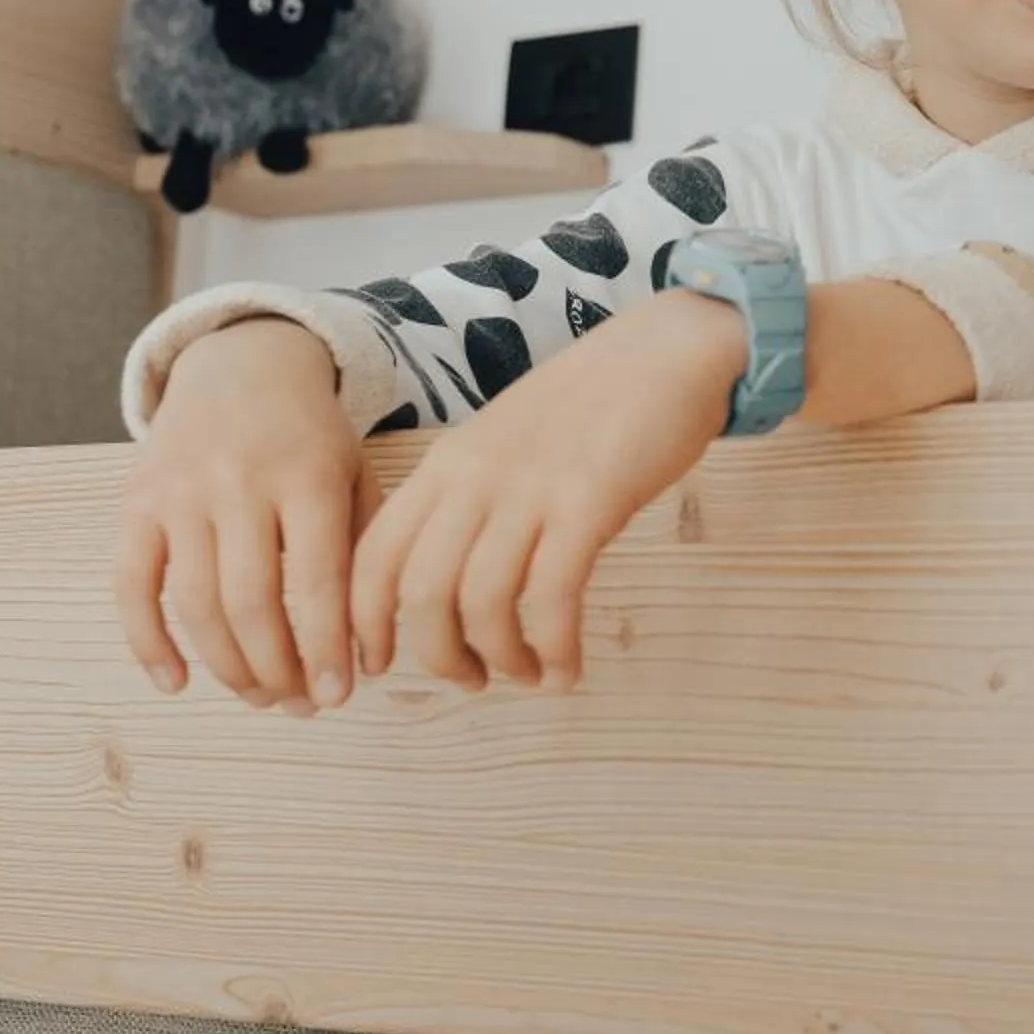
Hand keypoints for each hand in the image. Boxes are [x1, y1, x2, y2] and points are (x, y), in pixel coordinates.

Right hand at [116, 318, 374, 710]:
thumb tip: (371, 650)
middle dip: (278, 669)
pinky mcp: (135, 504)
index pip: (319, 581)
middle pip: (252, 603)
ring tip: (260, 696)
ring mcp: (180, 494)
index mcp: (307, 477)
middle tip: (299, 704)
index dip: (328, 647)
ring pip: (196, 603)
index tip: (340, 694)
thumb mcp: (355, 473)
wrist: (239, 366)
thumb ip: (366, 551)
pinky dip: (148, 642)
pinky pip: (131, 586)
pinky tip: (176, 683)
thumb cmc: (311, 437)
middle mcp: (239, 484)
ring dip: (227, 666)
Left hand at [349, 291, 742, 693]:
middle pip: (421, 592)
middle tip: (472, 682)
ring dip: (502, 658)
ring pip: (482, 603)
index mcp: (447, 463)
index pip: (374, 554)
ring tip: (532, 676)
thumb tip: (457, 576)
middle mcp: (475, 477)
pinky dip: (555, 646)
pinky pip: (552, 597)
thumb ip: (476, 497)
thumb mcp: (510, 441)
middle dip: (439, 656)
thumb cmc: (598, 402)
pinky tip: (570, 667)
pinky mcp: (587, 505)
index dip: (363, 621)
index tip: (376, 663)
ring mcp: (530, 490)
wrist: (669, 352)